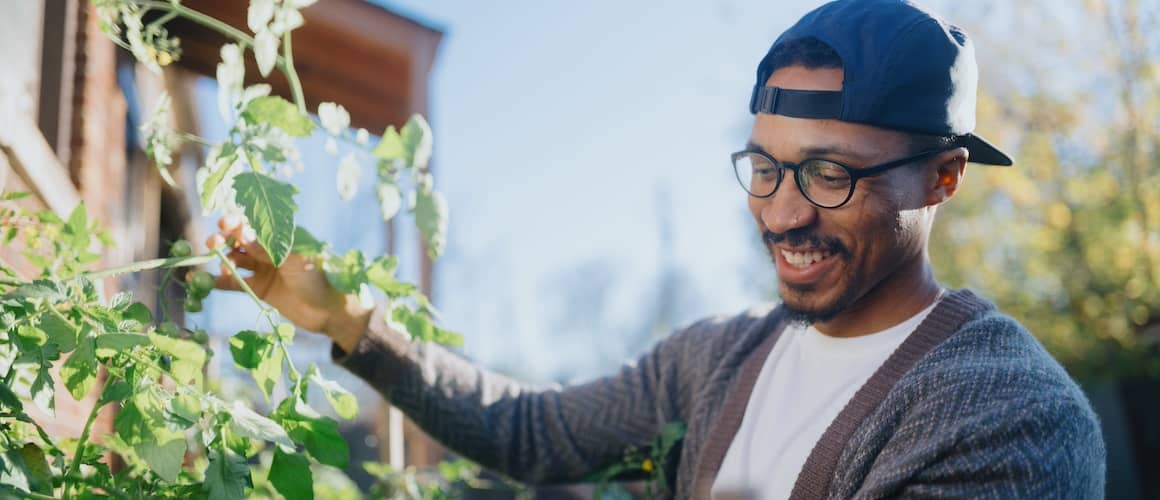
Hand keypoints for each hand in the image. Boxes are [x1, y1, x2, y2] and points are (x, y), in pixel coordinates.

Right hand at [208, 215, 371, 350]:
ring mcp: (262, 269)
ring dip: (219, 257)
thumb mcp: (295, 260)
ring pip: (233, 259)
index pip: (255, 223)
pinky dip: (216, 281)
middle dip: (224, 238)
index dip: (238, 221)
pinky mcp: (257, 288)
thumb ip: (269, 248)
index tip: (225, 223)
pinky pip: (232, 283)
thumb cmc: (318, 278)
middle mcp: (269, 250)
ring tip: (212, 260)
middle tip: (213, 243)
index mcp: (281, 237)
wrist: (328, 311)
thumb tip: (243, 233)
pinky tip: (198, 281)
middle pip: (239, 239)